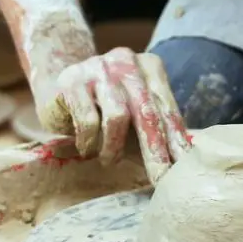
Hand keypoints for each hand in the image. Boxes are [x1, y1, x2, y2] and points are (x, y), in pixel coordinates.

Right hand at [35, 47, 190, 183]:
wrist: (57, 83)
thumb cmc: (104, 106)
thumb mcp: (133, 112)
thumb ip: (156, 128)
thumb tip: (185, 163)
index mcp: (150, 66)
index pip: (167, 109)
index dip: (176, 140)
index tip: (185, 170)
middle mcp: (127, 61)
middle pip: (148, 112)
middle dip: (155, 150)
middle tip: (160, 179)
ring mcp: (99, 67)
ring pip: (118, 117)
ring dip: (114, 147)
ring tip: (109, 160)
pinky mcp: (72, 80)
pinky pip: (87, 120)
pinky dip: (89, 142)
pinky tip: (87, 148)